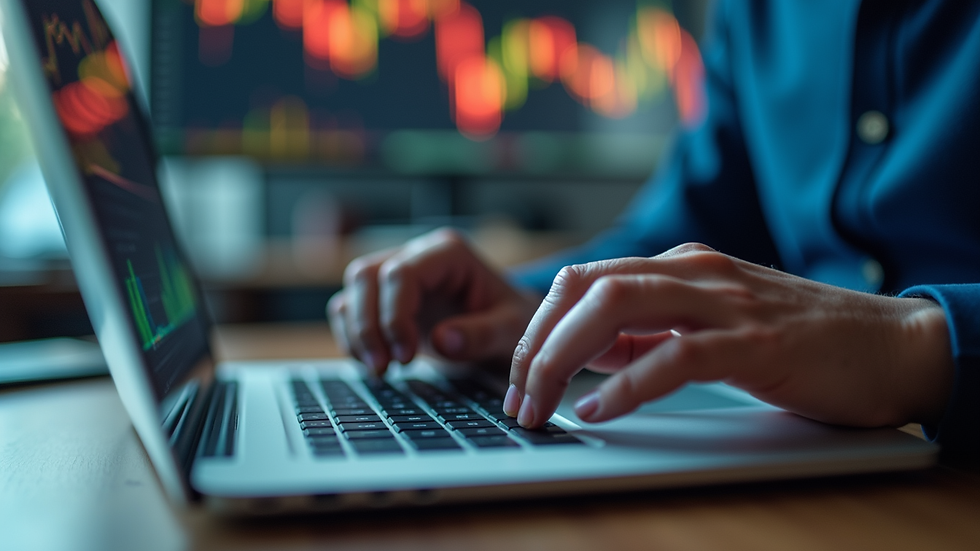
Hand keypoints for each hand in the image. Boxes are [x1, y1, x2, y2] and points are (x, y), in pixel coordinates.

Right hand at [328, 228, 540, 373]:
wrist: (509, 327)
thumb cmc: (513, 322)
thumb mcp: (510, 331)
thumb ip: (481, 335)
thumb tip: (441, 340)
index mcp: (449, 253)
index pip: (401, 273)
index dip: (394, 316)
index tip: (406, 357)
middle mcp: (418, 255)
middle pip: (366, 275)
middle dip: (368, 326)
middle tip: (384, 368)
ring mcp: (398, 271)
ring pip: (353, 289)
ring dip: (356, 332)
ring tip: (380, 370)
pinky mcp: (386, 295)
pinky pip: (351, 307)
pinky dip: (353, 336)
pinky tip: (376, 364)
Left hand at [505, 243, 953, 429]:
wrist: (892, 343)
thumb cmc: (798, 341)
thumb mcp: (707, 330)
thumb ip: (647, 335)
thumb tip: (584, 356)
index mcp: (680, 267)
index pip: (582, 281)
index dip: (537, 326)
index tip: (517, 374)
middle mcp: (695, 273)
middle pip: (586, 288)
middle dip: (535, 343)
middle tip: (516, 397)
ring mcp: (725, 302)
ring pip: (617, 307)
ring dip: (563, 359)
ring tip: (540, 404)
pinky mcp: (756, 341)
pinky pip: (675, 354)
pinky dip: (628, 383)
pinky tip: (599, 409)